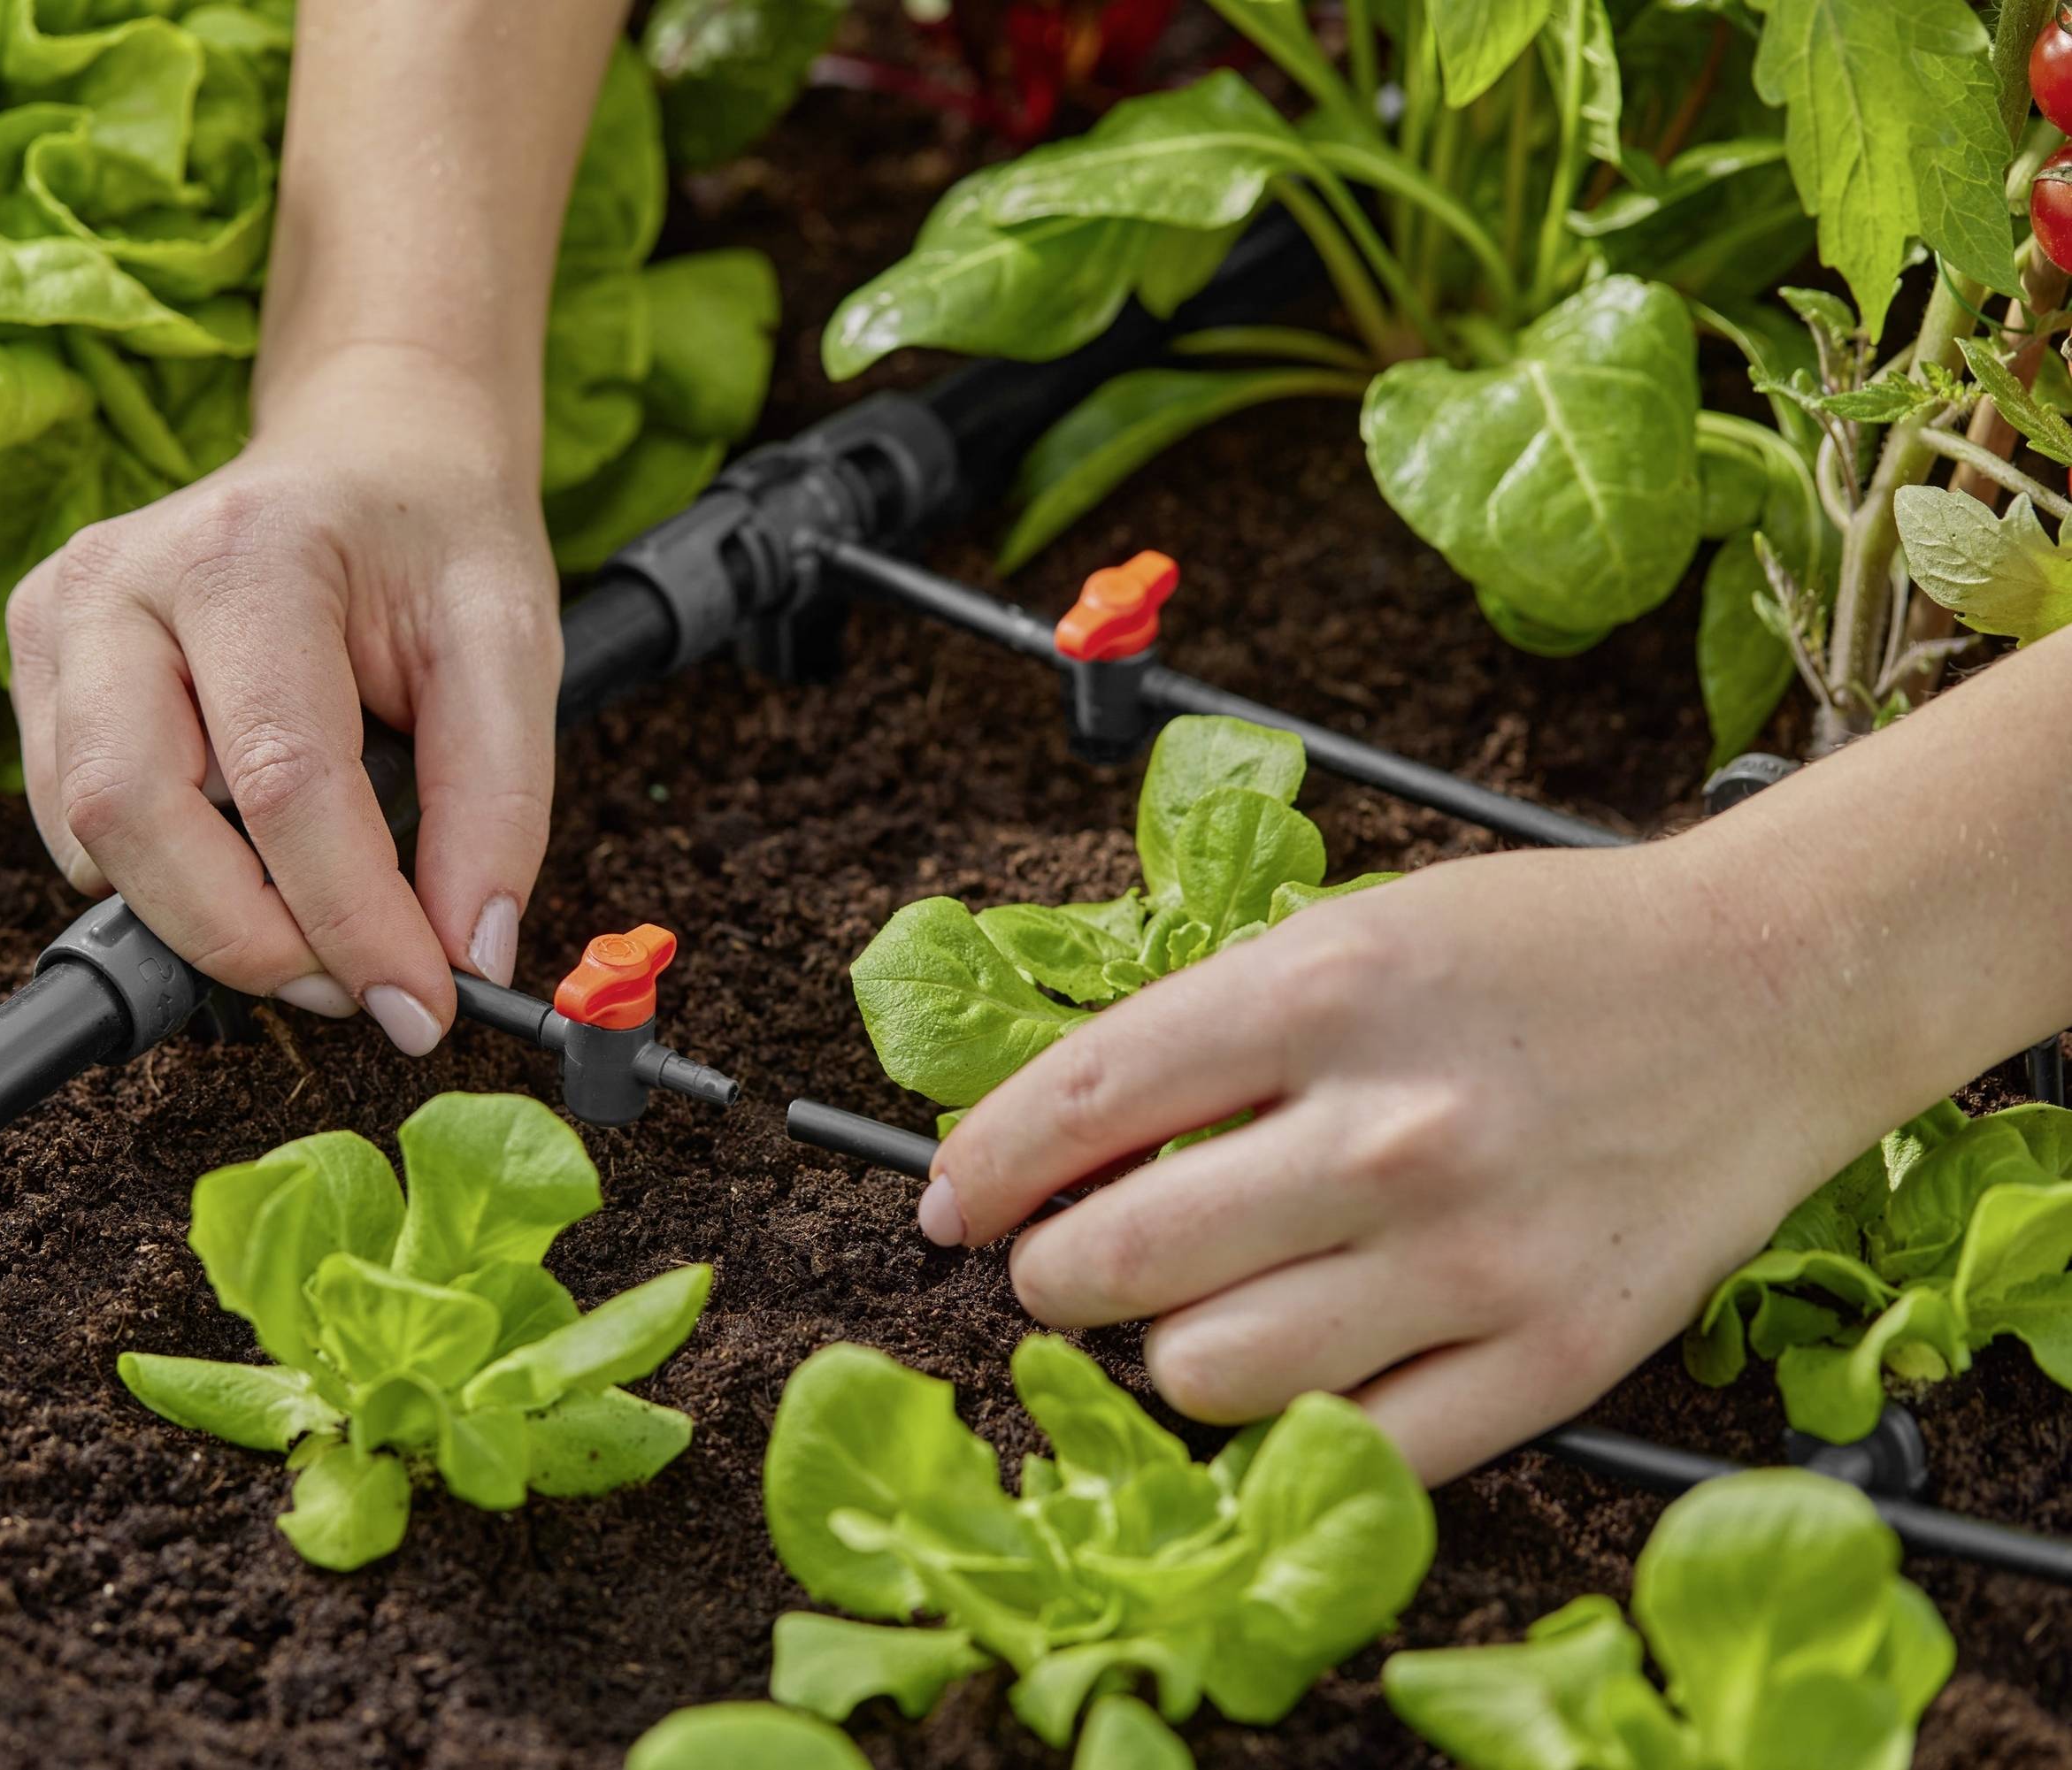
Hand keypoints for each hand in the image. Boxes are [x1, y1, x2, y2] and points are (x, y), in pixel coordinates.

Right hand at [5, 341, 560, 1052]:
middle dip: (249, 940)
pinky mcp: (36, 663)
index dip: (352, 921)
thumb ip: (497, 806)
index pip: (282, 780)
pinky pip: (76, 825)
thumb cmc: (435, 541)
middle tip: (357, 987)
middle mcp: (118, 579)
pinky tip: (251, 853)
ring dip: (206, 919)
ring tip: (320, 919)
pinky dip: (168, 878)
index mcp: (248, 551)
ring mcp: (55, 619)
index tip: (423, 1006)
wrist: (370, 449)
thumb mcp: (510, 648)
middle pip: (136, 814)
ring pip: (90, 836)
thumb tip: (470, 957)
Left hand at [923, 837, 1912, 1483]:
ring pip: (1213, 1377)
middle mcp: (1390, 1130)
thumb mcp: (1351, 930)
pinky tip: (1295, 1369)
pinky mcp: (1556, 1356)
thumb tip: (1041, 1134)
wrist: (1771, 990)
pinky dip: (1295, 1423)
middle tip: (1054, 1268)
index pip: (1081, 1101)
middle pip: (1122, 1261)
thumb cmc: (1538, 953)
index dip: (986, 1167)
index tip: (952, 1206)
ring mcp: (1476, 1256)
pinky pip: (1357, 1448)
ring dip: (1164, 1356)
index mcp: (1323, 991)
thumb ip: (1204, 1029)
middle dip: (1048, 1277)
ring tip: (1191, 1312)